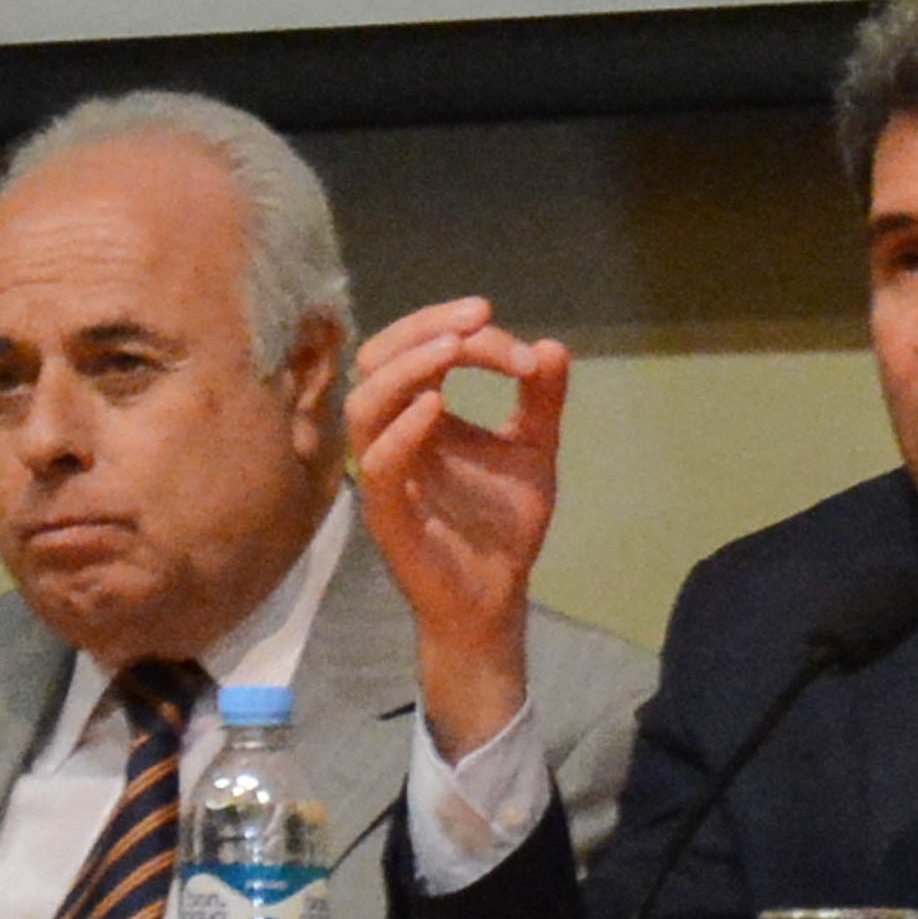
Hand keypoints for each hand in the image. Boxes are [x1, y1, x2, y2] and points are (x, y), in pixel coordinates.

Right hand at [344, 298, 570, 758]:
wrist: (497, 599)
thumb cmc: (502, 527)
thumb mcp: (533, 451)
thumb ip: (540, 401)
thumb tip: (553, 345)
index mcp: (417, 414)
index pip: (414, 349)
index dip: (454, 328)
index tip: (513, 338)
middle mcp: (390, 436)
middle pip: (374, 361)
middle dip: (422, 329)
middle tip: (478, 319)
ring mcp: (384, 475)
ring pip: (364, 406)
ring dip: (407, 369)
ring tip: (455, 350)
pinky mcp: (387, 514)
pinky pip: (378, 465)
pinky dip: (402, 430)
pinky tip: (437, 406)